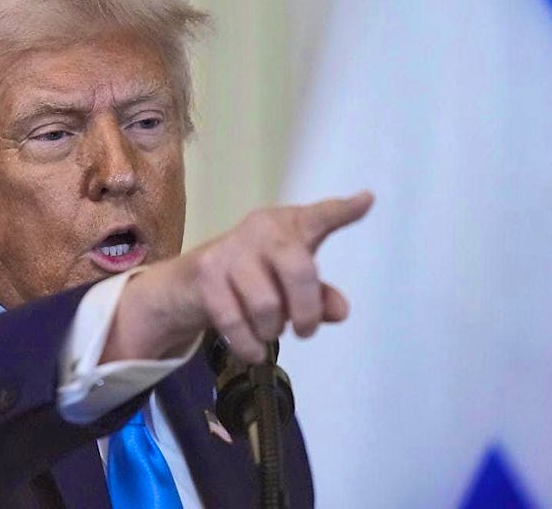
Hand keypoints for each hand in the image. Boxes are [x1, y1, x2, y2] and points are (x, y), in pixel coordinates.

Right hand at [105, 191, 373, 364]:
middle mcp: (260, 229)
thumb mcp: (287, 287)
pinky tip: (253, 349)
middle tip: (304, 330)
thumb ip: (318, 296)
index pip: (319, 216)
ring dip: (272, 330)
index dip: (342, 211)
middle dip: (306, 310)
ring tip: (268, 332)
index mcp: (287, 226)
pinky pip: (236, 322)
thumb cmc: (249, 280)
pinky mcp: (205, 275)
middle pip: (299, 270)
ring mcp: (230, 250)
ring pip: (267, 304)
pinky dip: (250, 345)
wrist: (185, 286)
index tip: (366, 201)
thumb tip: (340, 311)